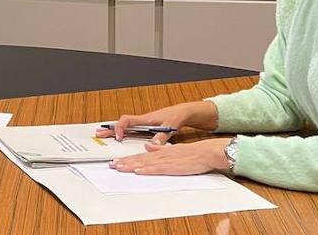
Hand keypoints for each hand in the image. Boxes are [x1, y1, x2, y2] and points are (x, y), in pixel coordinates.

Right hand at [95, 100, 218, 143]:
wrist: (181, 112)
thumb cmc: (174, 117)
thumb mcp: (169, 128)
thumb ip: (161, 137)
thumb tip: (153, 144)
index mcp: (145, 119)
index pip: (127, 120)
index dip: (120, 127)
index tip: (119, 137)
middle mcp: (141, 121)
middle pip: (121, 123)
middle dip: (110, 128)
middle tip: (98, 133)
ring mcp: (142, 124)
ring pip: (124, 126)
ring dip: (113, 130)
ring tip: (102, 135)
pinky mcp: (144, 127)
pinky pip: (129, 129)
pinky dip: (121, 132)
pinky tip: (117, 136)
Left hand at [110, 137, 230, 175]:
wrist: (206, 152)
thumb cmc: (192, 153)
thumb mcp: (173, 148)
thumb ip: (159, 148)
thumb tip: (147, 145)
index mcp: (160, 152)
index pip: (140, 155)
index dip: (128, 158)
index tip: (117, 161)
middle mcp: (160, 155)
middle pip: (139, 159)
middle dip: (124, 162)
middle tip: (111, 165)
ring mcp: (166, 161)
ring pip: (145, 163)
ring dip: (131, 165)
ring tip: (119, 167)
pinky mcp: (173, 167)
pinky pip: (158, 169)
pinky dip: (147, 170)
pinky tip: (139, 171)